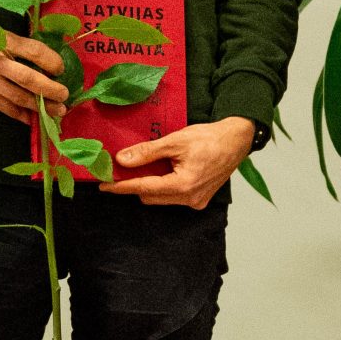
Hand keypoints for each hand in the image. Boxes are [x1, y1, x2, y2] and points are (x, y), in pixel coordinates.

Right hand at [0, 30, 67, 124]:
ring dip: (41, 106)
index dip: (50, 60)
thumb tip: (52, 62)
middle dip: (49, 89)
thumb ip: (22, 47)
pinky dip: (23, 115)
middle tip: (65, 95)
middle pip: (26, 78)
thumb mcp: (0, 36)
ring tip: (58, 110)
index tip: (61, 69)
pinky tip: (36, 118)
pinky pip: (6, 108)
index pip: (31, 50)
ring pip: (18, 97)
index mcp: (1, 41)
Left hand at [102, 116, 255, 208]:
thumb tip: (122, 160)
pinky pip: (173, 197)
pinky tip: (165, 170)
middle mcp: (189, 199)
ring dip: (150, 185)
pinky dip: (164, 185)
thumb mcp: (175, 141)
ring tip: (147, 166)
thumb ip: (147, 152)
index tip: (104, 185)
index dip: (121, 186)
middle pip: (150, 196)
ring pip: (161, 198)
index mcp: (183, 185)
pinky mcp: (200, 199)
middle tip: (123, 168)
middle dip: (135, 184)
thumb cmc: (209, 138)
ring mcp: (196, 201)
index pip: (143, 188)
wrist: (236, 140)